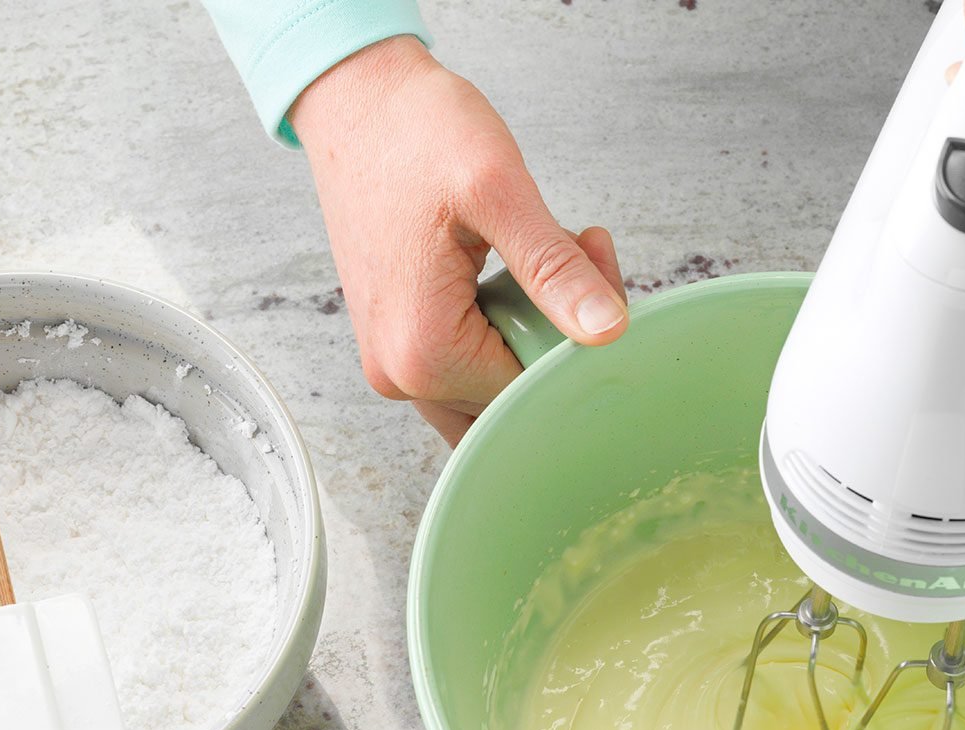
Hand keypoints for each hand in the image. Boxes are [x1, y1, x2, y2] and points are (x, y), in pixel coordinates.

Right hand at [290, 36, 627, 444]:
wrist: (356, 100)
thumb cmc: (414, 132)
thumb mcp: (498, 191)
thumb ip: (553, 269)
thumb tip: (607, 330)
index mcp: (423, 350)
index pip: (538, 387)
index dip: (585, 336)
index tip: (596, 265)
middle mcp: (401, 373)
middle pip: (518, 393)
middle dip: (564, 333)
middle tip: (580, 250)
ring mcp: (396, 362)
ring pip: (499, 384)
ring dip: (538, 330)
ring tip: (548, 253)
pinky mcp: (400, 340)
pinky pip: (473, 363)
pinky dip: (509, 326)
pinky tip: (518, 272)